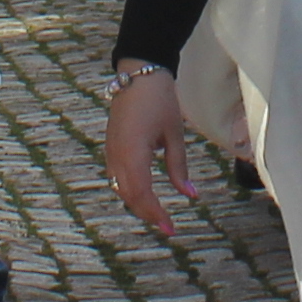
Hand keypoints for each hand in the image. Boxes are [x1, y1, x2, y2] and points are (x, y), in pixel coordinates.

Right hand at [104, 66, 205, 235]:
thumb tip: (190, 195)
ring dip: (137, 203)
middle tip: (167, 226)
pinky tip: (143, 194)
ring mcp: (110, 151)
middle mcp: (117, 155)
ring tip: (157, 214)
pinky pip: (117, 176)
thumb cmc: (159, 100)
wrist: (138, 73)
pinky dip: (129, 190)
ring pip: (120, 188)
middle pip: (129, 196)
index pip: (143, 194)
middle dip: (147, 214)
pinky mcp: (111, 146)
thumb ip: (179, 167)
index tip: (171, 228)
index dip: (156, 214)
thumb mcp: (173, 134)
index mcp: (133, 153)